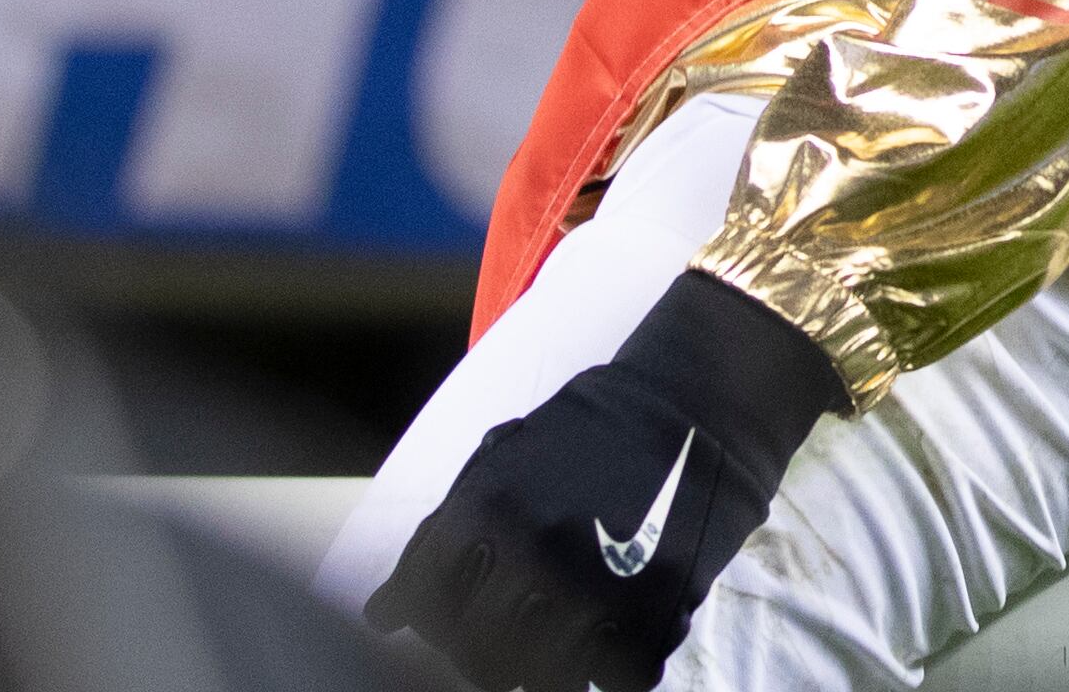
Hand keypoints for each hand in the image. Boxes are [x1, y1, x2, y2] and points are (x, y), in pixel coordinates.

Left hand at [364, 273, 843, 691]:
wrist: (687, 403)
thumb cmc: (579, 436)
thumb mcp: (495, 467)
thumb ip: (434, 542)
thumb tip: (380, 618)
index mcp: (482, 512)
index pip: (427, 612)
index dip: (434, 628)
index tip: (455, 623)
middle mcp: (532, 554)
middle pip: (480, 659)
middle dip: (487, 659)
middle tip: (511, 638)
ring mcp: (595, 587)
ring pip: (546, 680)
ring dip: (549, 671)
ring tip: (562, 637)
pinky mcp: (656, 610)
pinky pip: (618, 680)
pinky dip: (613, 671)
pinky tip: (614, 636)